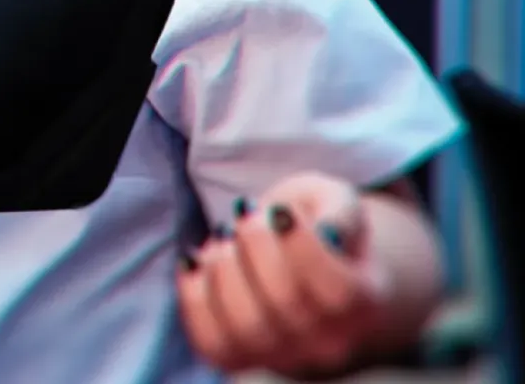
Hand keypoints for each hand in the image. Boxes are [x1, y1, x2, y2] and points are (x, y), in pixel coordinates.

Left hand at [177, 172, 391, 377]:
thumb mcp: (336, 202)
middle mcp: (331, 345)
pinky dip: (194, 295)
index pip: (338, 291)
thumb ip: (340, 211)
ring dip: (222, 269)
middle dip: (255, 244)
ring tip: (224, 235)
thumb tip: (327, 231)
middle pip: (286, 303)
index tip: (280, 211)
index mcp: (366, 306)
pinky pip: (211, 341)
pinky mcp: (240, 359)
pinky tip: (196, 260)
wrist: (302, 275)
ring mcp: (285, 358)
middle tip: (246, 213)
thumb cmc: (317, 229)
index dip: (302, 247)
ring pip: (245, 327)